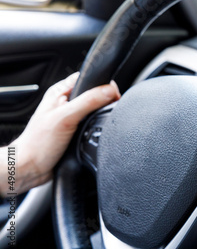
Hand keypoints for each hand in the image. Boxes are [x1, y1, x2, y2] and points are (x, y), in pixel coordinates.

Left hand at [0, 72, 120, 195]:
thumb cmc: (38, 144)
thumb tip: (109, 91)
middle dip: (103, 102)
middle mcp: (66, 102)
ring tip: (95, 125)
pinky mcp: (75, 130)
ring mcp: (71, 117)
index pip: (89, 79)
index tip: (113, 96)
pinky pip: (93, 124)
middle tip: (104, 113)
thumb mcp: (66, 118)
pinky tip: (93, 133)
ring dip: (100, 117)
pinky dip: (97, 128)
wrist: (31, 169)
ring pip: (95, 110)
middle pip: (95, 94)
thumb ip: (88, 102)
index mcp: (60, 91)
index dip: (104, 85)